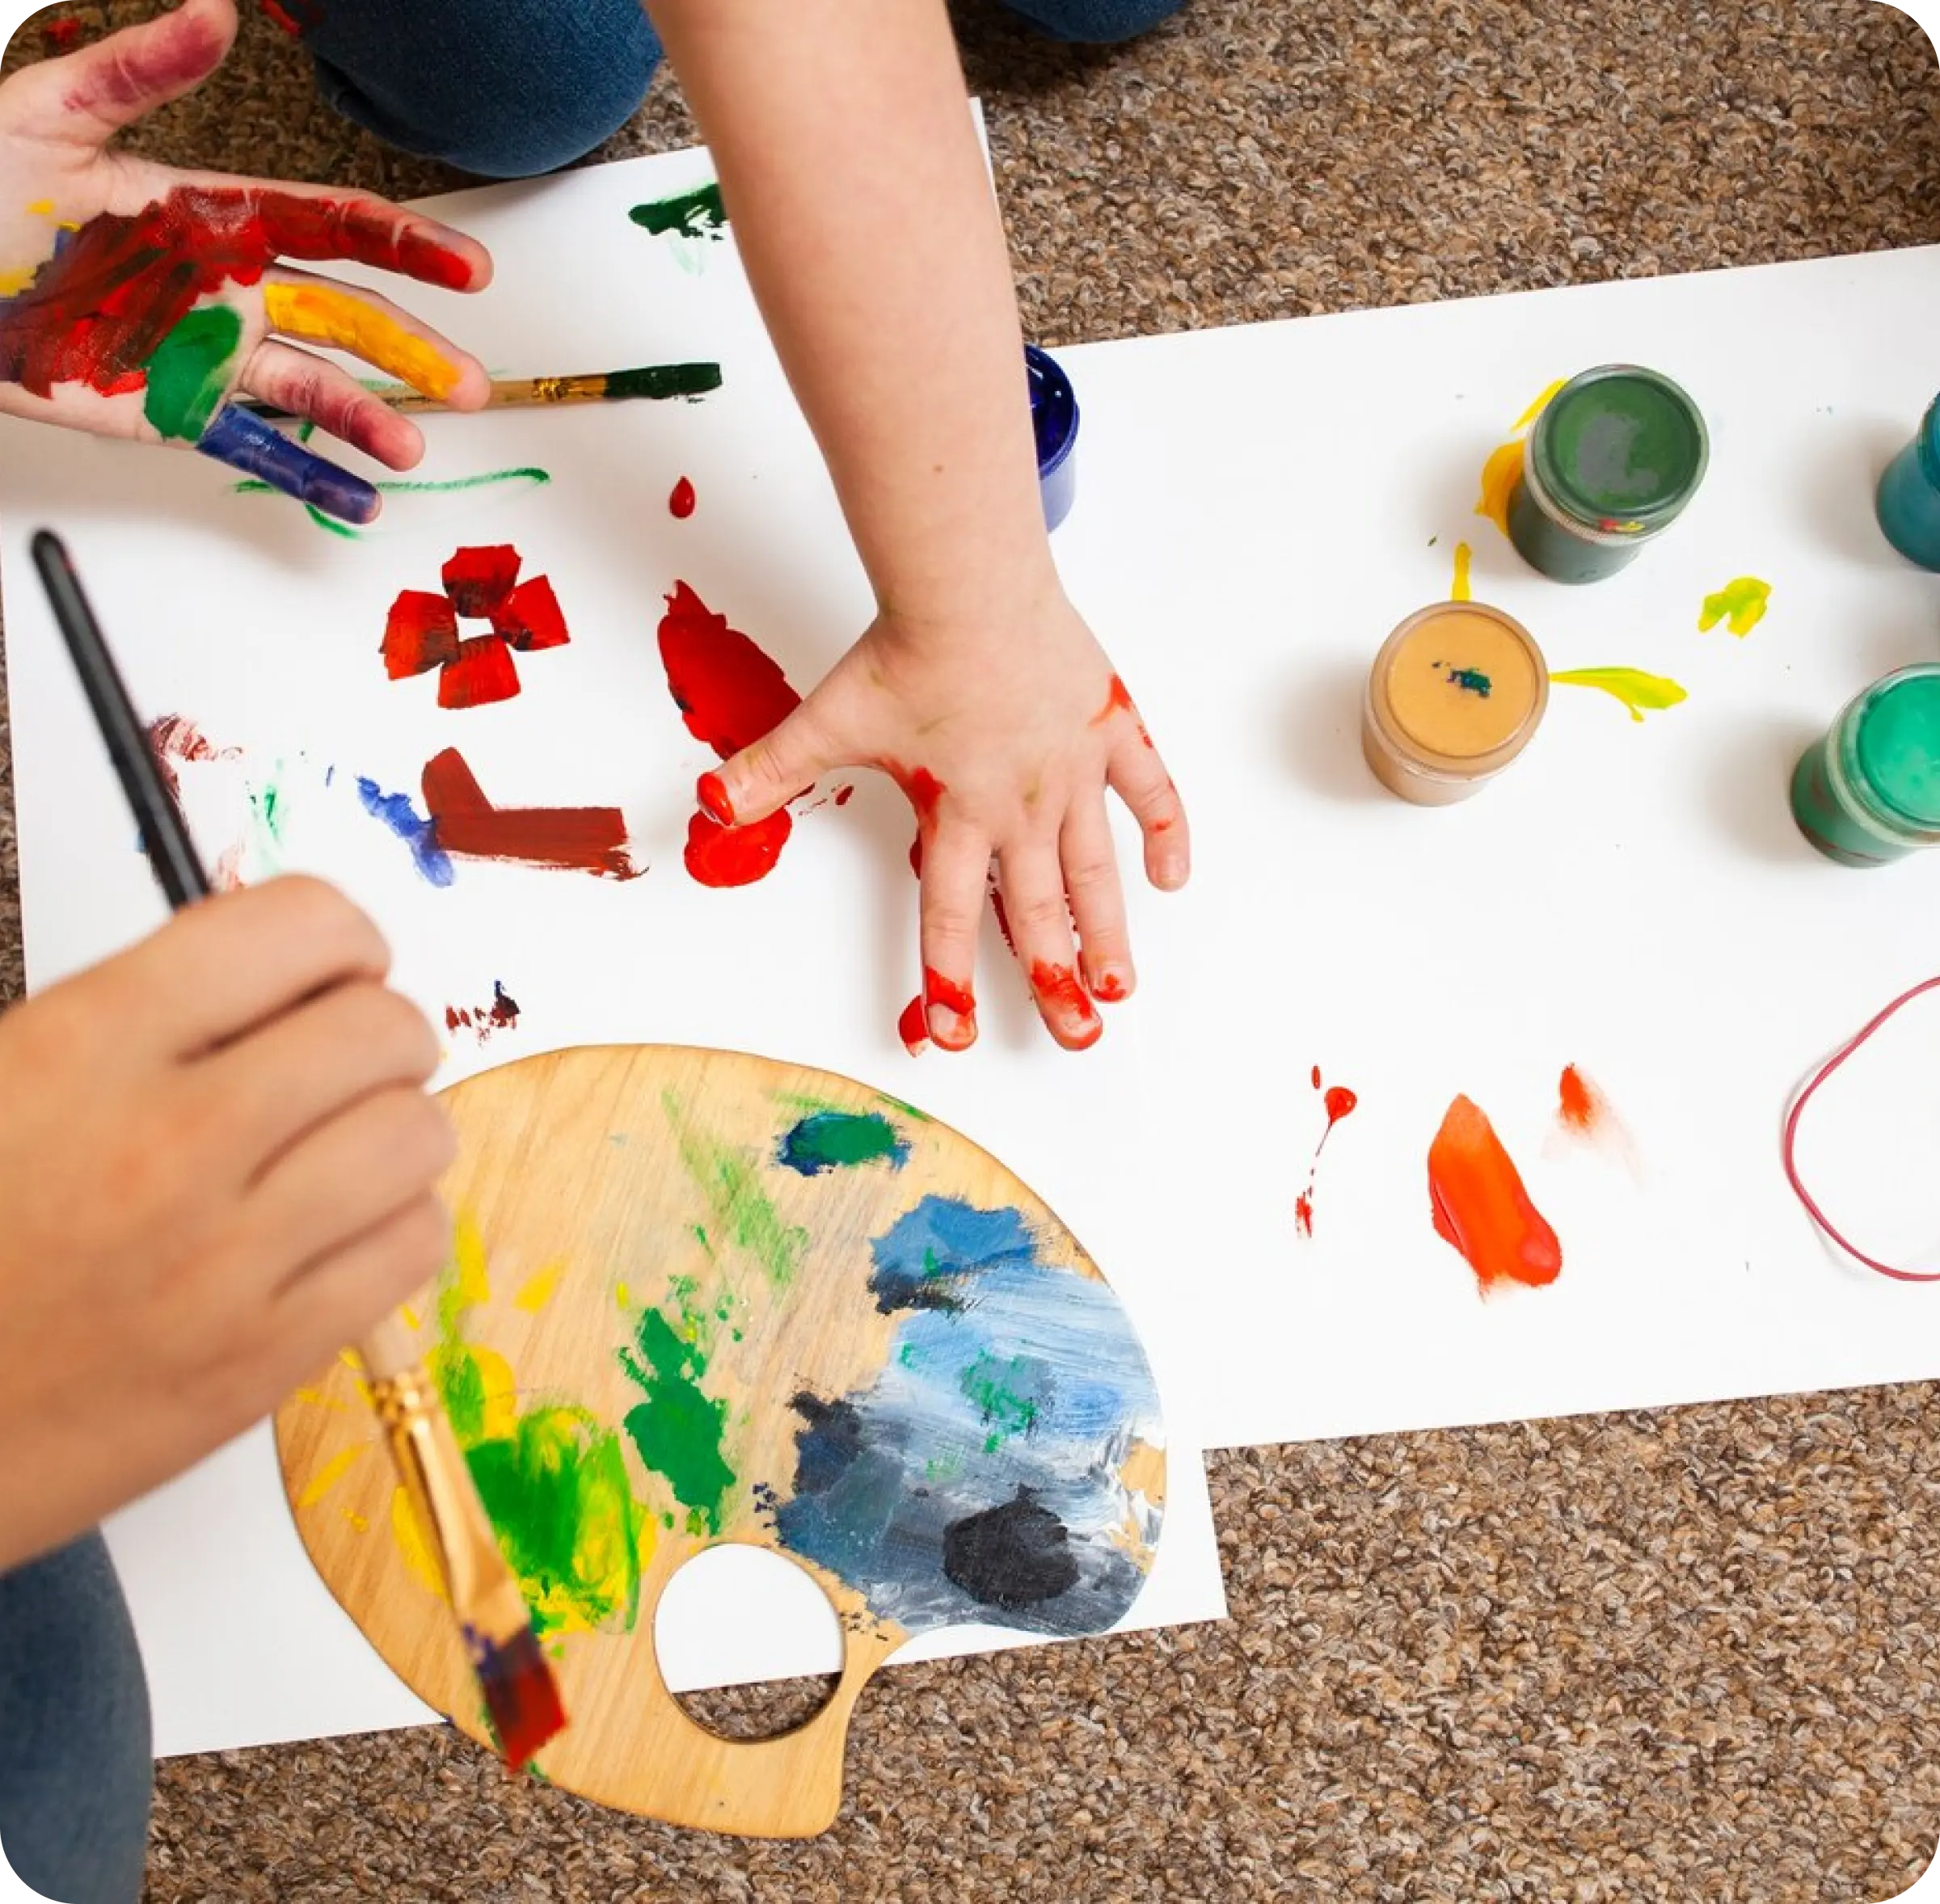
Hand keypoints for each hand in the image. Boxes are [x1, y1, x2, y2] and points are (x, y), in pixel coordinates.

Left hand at [0, 0, 491, 523]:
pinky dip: (310, 478)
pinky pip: (257, 449)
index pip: (331, 229)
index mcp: (212, 216)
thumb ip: (143, 70)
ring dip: (369, 417)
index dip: (405, 246)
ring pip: (314, 390)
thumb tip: (216, 10)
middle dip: (414, 349)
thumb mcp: (52, 113)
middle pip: (346, 319)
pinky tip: (359, 497)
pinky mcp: (177, 413)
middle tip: (468, 379)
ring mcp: (209, 357)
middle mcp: (227, 290)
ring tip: (412, 443)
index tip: (466, 267)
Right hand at [0, 877, 455, 1572]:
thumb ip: (139, 1007)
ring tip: (329, 1149)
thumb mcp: (2, 1075)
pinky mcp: (262, 1359)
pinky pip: (412, 1245)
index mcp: (83, 1049)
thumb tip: (276, 965)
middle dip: (375, 1033)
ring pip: (418, 1133)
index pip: (301, 927)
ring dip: (391, 1128)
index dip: (336, 940)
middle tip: (334, 1061)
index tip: (327, 968)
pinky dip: (391, 1225)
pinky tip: (330, 1231)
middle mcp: (167, 1145)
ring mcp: (223, 1261)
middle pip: (384, 1029)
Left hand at [696, 582, 1191, 1051]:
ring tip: (1119, 988)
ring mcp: (1071, 771)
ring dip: (1109, 933)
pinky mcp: (1108, 728)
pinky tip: (1172, 878)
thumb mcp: (828, 719)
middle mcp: (1019, 806)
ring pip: (1095, 870)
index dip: (950, 980)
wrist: (968, 583)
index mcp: (956, 813)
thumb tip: (710, 808)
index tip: (954, 1034)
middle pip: (1037, 913)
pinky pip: (1149, 790)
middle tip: (1073, 1037)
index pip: (951, 915)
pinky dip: (1166, 833)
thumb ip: (770, 773)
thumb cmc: (909, 648)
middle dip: (1052, 983)